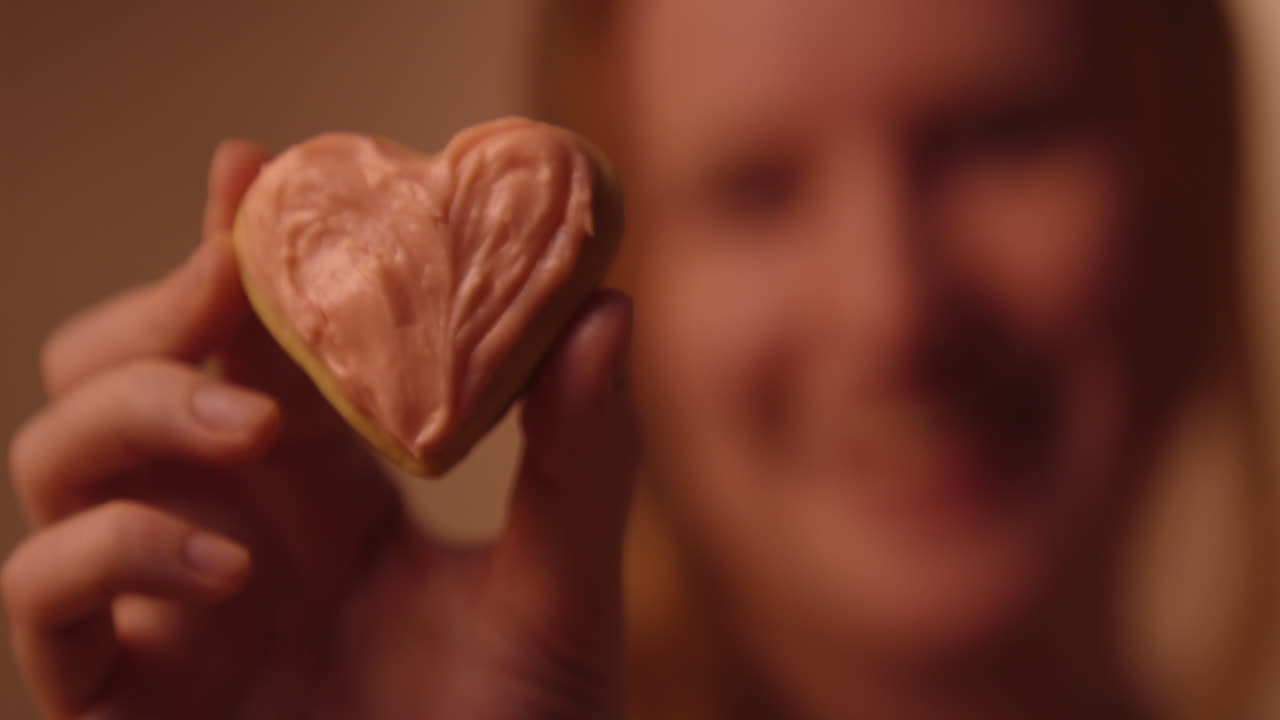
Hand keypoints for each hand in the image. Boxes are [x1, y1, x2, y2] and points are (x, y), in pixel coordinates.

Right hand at [4, 141, 638, 719]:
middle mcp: (227, 526)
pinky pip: (45, 592)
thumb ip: (583, 458)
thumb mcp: (563, 590)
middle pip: (119, 368)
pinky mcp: (113, 696)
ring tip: (252, 429)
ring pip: (57, 456)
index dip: (233, 250)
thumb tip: (607, 307)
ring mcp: (160, 608)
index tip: (257, 170)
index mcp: (323, 485)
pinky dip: (114, 556)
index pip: (246, 340)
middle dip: (162, 310)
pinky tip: (229, 572)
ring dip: (137, 410)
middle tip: (233, 284)